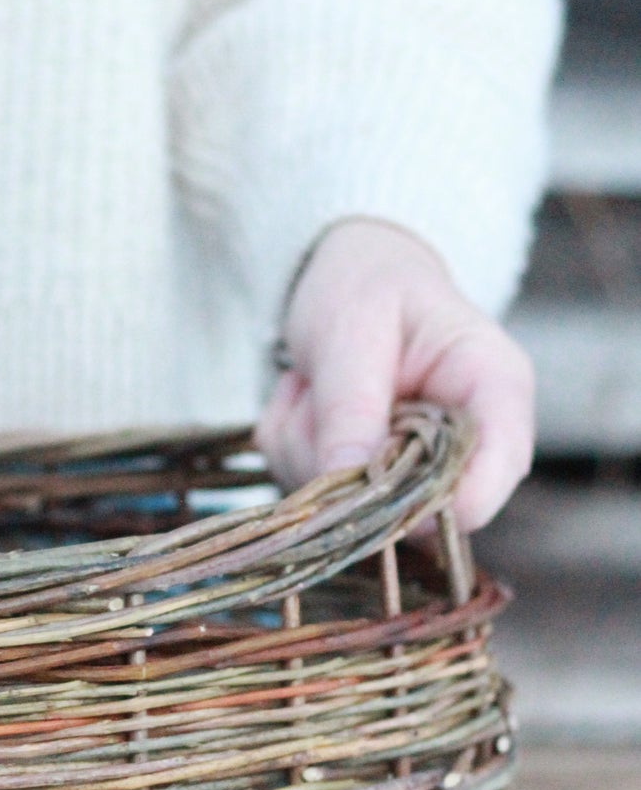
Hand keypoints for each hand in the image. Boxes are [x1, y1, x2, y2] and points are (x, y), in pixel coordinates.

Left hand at [258, 217, 533, 532]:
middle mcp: (471, 441)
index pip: (497, 472)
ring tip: (312, 385)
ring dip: (307, 451)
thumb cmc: (366, 286)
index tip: (365, 481)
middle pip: (420, 508)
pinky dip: (293, 450)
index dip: (438, 499)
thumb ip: (352, 406)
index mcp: (496, 387)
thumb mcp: (353, 328)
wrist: (348, 279)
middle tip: (315, 393)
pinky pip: (318, 499)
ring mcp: (422, 470)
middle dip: (347, 466)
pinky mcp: (375, 485)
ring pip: (355, 510)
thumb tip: (351, 486)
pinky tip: (306, 402)